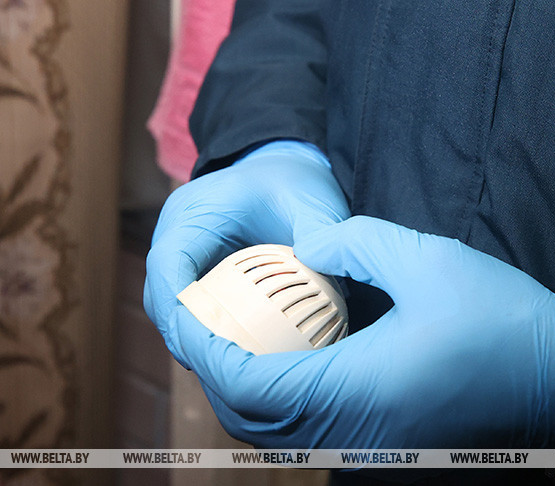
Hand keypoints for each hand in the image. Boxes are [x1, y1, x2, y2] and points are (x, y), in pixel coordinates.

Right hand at [144, 141, 348, 367]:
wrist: (286, 170)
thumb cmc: (295, 182)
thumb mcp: (313, 200)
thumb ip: (320, 232)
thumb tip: (327, 272)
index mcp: (194, 213)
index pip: (167, 263)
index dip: (176, 308)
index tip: (197, 345)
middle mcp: (178, 236)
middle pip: (162, 296)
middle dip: (183, 337)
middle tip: (218, 375)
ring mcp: (185, 258)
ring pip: (174, 310)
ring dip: (196, 342)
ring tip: (228, 379)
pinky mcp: (199, 275)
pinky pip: (196, 311)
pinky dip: (212, 335)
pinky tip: (241, 363)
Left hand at [173, 216, 554, 447]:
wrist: (553, 373)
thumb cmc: (498, 318)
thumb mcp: (425, 258)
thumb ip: (352, 242)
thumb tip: (303, 249)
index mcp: (358, 390)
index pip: (248, 384)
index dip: (205, 346)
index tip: (184, 305)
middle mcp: (352, 432)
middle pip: (249, 418)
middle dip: (213, 367)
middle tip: (201, 315)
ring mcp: (366, 446)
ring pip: (274, 432)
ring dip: (242, 386)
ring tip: (233, 332)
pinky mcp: (379, 444)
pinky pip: (306, 431)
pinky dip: (277, 399)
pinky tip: (283, 355)